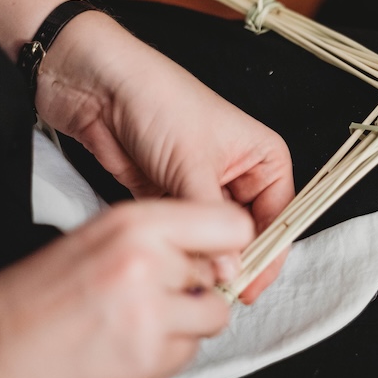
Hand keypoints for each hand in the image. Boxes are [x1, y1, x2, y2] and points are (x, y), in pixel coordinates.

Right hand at [0, 200, 253, 377]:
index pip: (228, 221)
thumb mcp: (94, 240)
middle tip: (159, 295)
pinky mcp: (148, 355)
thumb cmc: (29, 302)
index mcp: (132, 223)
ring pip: (213, 313)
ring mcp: (149, 310)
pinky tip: (130, 345)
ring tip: (143, 322)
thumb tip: (205, 243)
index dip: (231, 240)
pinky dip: (168, 352)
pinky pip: (190, 350)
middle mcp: (145, 260)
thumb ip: (154, 237)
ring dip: (187, 322)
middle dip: (196, 285)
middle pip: (218, 270)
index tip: (223, 252)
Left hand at [35, 12, 292, 300]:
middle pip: (249, 231)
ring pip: (214, 236)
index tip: (251, 287)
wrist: (97, 86)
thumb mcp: (192, 163)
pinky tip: (176, 268)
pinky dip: (181, 250)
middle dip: (236, 260)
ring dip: (206, 257)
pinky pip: (184, 233)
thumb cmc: (158, 101)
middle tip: (221, 291)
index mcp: (262, 157)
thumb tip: (229, 269)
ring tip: (195, 282)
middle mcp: (238, 174)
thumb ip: (212, 220)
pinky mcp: (170, 196)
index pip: (280, 216)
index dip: (269, 253)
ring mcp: (203, 187)